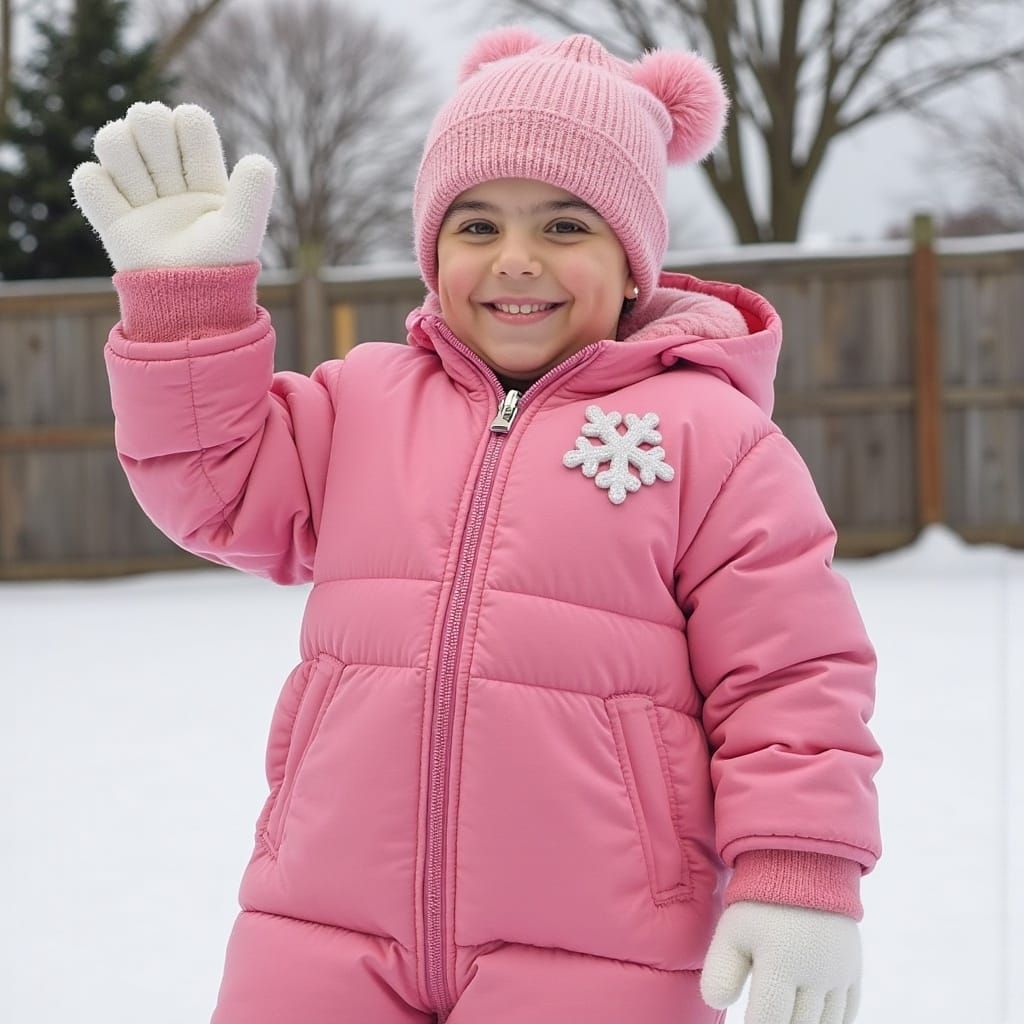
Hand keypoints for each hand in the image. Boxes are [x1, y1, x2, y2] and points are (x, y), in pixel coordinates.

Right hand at [70, 101, 275, 272]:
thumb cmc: (220, 267)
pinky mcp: (111, 215)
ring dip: (126, 164)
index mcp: (204, 174)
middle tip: (166, 180)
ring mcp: (138, 193)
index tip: (193, 167)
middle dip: (153, 140)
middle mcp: (170, 176)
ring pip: (111, 139)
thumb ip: (252, 196)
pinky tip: (120, 209)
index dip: (187, 128)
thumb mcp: (241, 231)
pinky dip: (98, 188)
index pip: (188, 120)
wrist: (186, 303)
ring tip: (146, 197)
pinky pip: (87, 179)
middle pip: (146, 118)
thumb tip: (259, 161)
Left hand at [700, 901, 860, 1023]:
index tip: (748, 1023)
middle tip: (766, 1016)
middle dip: (780, 1023)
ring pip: (825, 1023)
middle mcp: (816, 973)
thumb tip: (719, 1004)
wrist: (802, 868)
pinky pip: (847, 1012)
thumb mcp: (731, 932)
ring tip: (783, 1014)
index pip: (769, 1019)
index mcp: (781, 963)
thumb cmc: (759, 903)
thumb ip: (720, 972)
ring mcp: (839, 974)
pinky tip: (811, 1017)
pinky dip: (830, 1021)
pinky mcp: (853, 970)